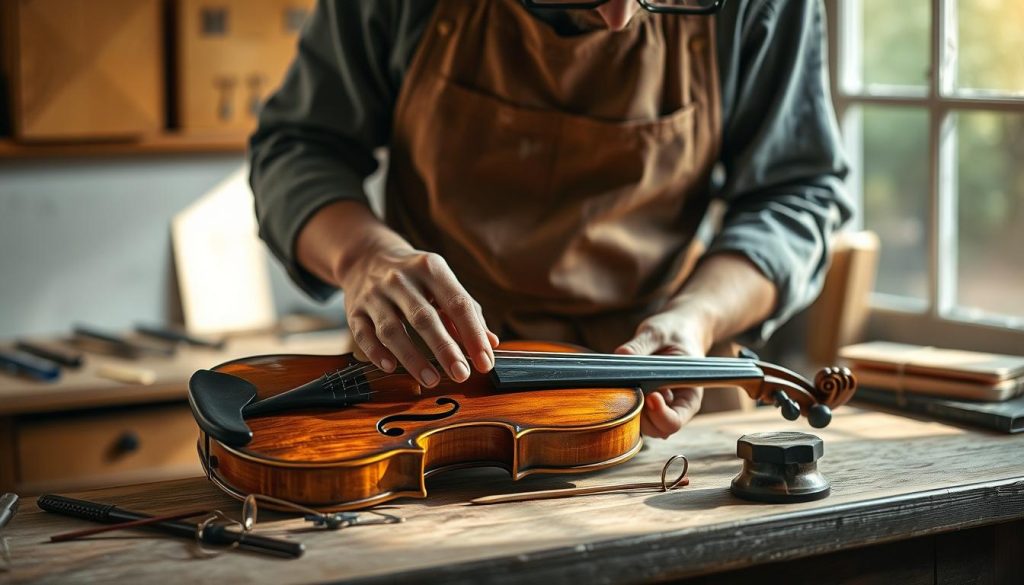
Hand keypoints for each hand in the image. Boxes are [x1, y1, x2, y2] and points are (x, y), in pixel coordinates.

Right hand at [340, 245, 498, 387]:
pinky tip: (391, 368)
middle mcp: (401, 279)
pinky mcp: (354, 309)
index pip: (457, 303)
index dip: (473, 334)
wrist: (367, 255)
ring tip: (432, 380)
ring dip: (413, 358)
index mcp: (431, 268)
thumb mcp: (442, 283)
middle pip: (424, 318)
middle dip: (445, 349)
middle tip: (461, 374)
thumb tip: (491, 343)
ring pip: (392, 330)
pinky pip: (363, 334)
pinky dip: (376, 353)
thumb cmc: (416, 276)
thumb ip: (467, 312)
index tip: (485, 362)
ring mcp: (375, 294)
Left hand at [614, 306, 714, 438]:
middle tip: (631, 386)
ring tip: (627, 380)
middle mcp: (675, 407)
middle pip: (654, 429)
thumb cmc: (675, 331)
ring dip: (630, 407)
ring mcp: (658, 407)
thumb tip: (620, 355)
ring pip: (641, 424)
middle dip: (639, 412)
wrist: (679, 330)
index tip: (650, 394)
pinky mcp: (643, 402)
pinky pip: (632, 411)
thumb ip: (640, 344)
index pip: (674, 422)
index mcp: (690, 396)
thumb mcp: (659, 332)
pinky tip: (623, 381)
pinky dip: (624, 401)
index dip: (659, 414)